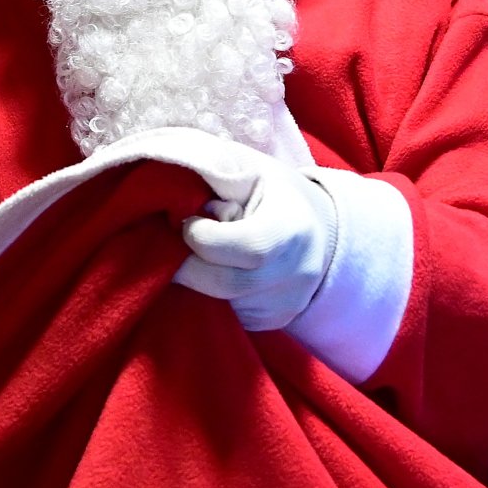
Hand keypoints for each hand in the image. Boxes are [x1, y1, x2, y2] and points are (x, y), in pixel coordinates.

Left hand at [172, 154, 338, 331]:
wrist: (318, 227)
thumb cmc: (273, 191)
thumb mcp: (248, 166)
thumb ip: (212, 167)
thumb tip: (169, 182)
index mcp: (292, 228)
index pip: (246, 247)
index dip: (203, 237)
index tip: (188, 222)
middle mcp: (297, 272)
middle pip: (225, 284)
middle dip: (189, 264)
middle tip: (179, 244)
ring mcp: (288, 303)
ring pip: (222, 305)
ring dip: (199, 281)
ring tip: (205, 254)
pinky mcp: (274, 321)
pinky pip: (230, 317)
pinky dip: (213, 297)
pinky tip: (218, 271)